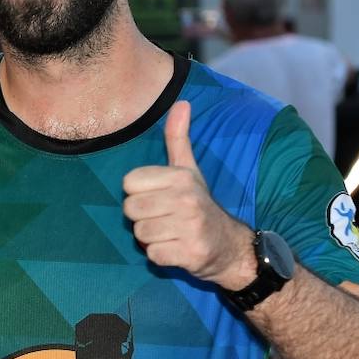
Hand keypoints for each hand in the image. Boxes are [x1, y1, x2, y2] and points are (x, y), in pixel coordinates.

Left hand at [122, 101, 254, 289]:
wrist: (229, 246)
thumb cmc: (199, 205)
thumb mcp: (189, 170)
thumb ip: (178, 138)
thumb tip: (181, 102)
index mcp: (181, 177)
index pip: (129, 182)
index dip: (139, 192)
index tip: (159, 197)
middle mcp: (187, 200)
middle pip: (130, 209)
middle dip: (143, 216)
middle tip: (164, 217)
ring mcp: (190, 228)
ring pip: (140, 233)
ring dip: (151, 237)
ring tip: (171, 232)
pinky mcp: (190, 254)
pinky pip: (152, 255)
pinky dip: (160, 255)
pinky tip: (176, 248)